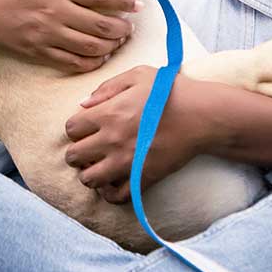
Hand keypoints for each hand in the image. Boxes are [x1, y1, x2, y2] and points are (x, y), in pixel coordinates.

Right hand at [0, 0, 139, 73]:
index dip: (123, 0)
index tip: (137, 3)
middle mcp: (55, 12)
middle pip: (101, 24)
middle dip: (122, 28)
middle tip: (130, 26)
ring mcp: (47, 35)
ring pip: (91, 47)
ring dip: (111, 46)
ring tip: (118, 41)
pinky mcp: (39, 52)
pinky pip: (72, 63)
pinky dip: (91, 63)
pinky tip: (98, 57)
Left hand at [63, 65, 209, 203]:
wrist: (201, 116)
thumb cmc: (170, 91)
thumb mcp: (138, 75)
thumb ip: (107, 87)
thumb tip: (83, 103)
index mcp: (108, 114)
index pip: (70, 129)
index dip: (75, 128)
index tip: (86, 127)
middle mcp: (112, 140)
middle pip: (73, 157)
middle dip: (77, 152)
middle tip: (89, 147)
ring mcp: (127, 163)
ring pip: (88, 180)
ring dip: (88, 173)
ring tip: (98, 165)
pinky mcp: (143, 178)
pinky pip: (115, 196)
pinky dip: (108, 192)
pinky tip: (112, 180)